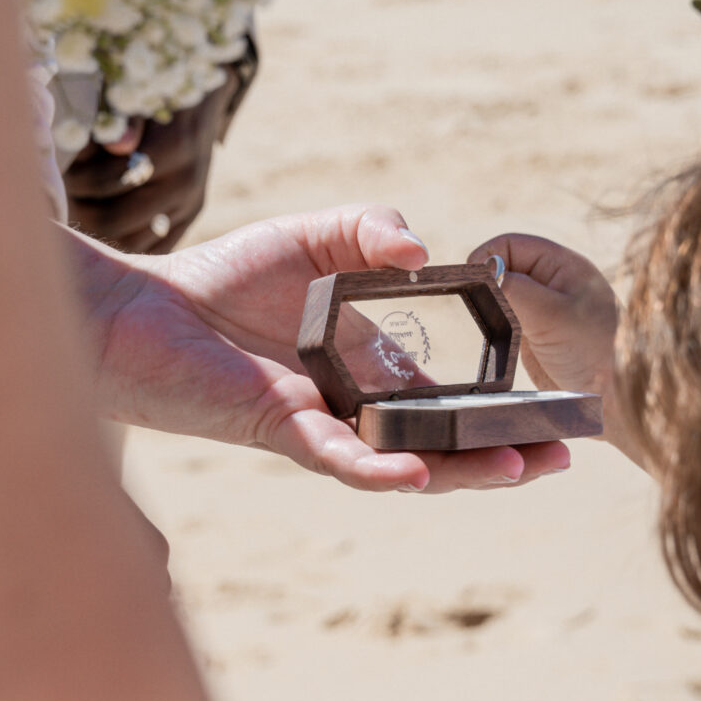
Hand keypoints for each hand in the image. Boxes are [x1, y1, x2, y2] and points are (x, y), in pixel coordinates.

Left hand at [71, 205, 571, 492]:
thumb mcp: (318, 236)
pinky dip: (382, 466)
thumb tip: (423, 250)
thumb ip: (374, 229)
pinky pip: (340, 458)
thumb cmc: (221, 278)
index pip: (450, 402)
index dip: (500, 411)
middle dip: (503, 455)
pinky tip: (419, 471)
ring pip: (405, 463)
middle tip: (561, 455)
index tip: (556, 412)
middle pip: (444, 444)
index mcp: (370, 372)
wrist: (138, 308)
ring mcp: (322, 426)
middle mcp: (354, 408)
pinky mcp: (280, 429)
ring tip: (518, 469)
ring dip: (461, 471)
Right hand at [466, 233, 638, 466]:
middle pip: (504, 267)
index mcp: (563, 266)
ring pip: (503, 294)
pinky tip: (496, 339)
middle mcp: (554, 283)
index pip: (512, 245)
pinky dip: (497, 325)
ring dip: (491, 305)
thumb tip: (485, 270)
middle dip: (487, 282)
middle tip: (477, 305)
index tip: (470, 280)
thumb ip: (517, 290)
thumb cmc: (596, 351)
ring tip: (490, 324)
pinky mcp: (537, 335)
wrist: (614, 398)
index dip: (487, 257)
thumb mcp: (554, 316)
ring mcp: (545, 309)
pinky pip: (507, 319)